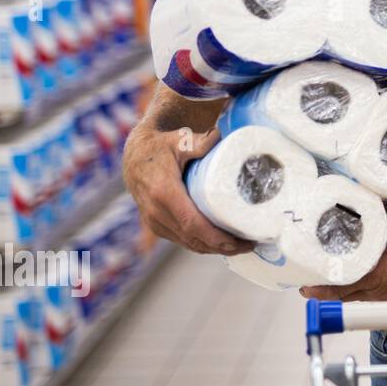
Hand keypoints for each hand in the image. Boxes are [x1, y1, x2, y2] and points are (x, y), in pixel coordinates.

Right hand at [123, 124, 253, 254]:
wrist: (135, 155)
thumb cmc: (161, 146)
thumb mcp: (180, 139)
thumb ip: (199, 141)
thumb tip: (218, 136)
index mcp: (163, 193)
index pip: (194, 224)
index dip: (218, 238)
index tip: (242, 241)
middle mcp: (156, 212)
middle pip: (194, 239)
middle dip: (224, 247)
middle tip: (251, 245)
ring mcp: (154, 222)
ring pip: (189, 243)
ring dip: (215, 249)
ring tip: (242, 245)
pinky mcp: (156, 226)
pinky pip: (182, 240)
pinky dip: (203, 244)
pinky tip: (222, 243)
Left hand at [300, 215, 386, 300]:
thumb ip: (385, 219)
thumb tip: (373, 204)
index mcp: (378, 276)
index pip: (340, 287)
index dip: (320, 288)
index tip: (304, 285)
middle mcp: (380, 292)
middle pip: (343, 298)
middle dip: (324, 293)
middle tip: (308, 285)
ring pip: (357, 299)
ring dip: (341, 293)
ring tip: (327, 283)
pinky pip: (372, 297)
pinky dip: (359, 292)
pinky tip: (359, 282)